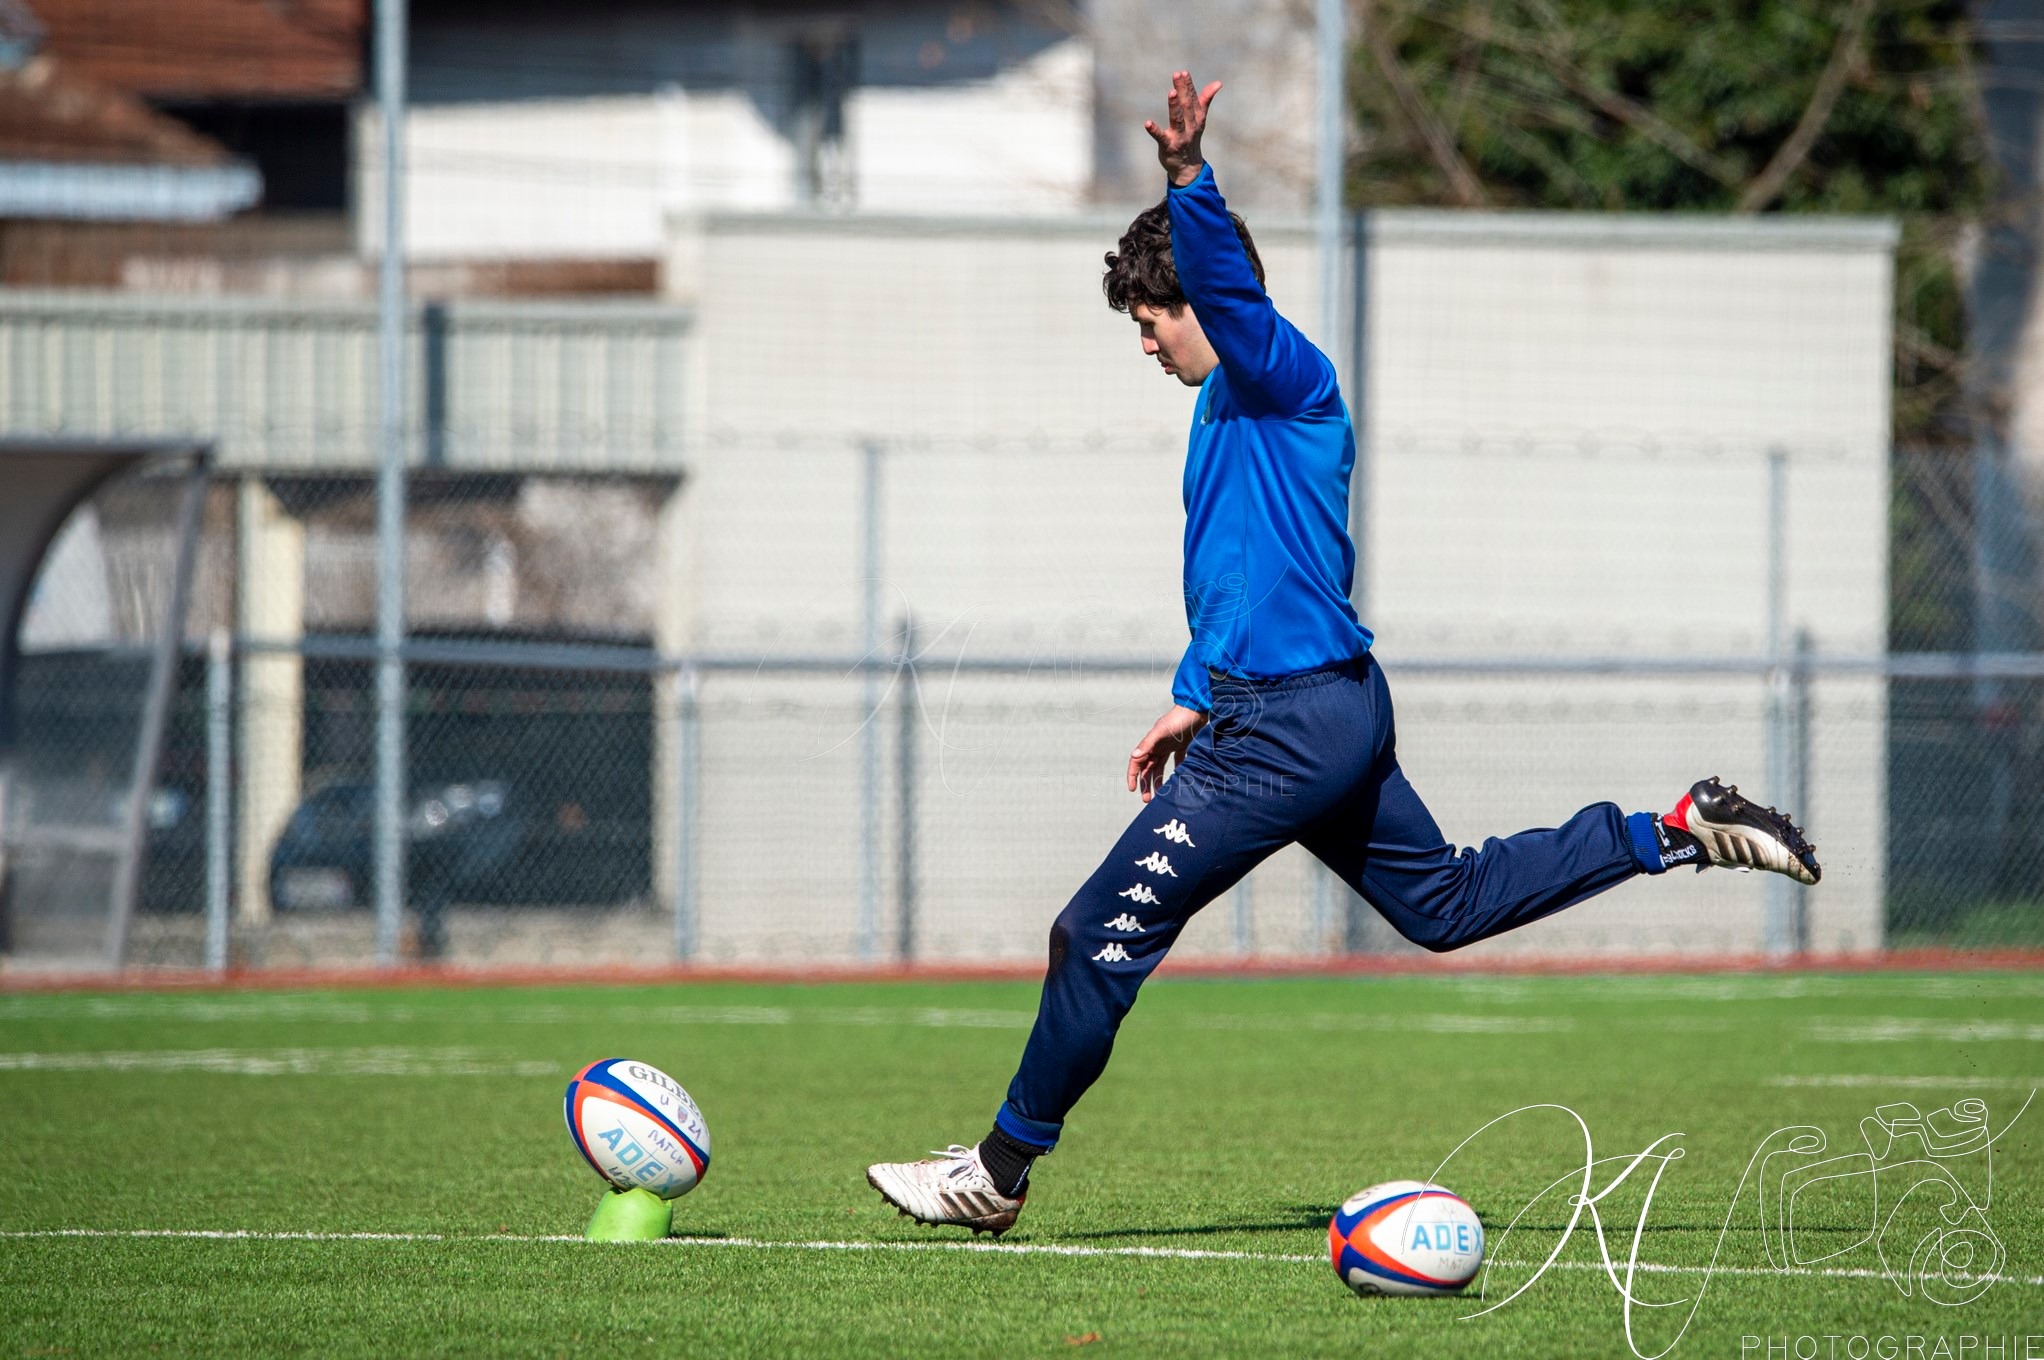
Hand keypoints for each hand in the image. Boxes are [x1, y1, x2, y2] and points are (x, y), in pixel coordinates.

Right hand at [1127, 704, 1208, 802]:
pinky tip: (1177, 780)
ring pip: (1159, 768)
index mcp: (1150, 744)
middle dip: (1145, 784)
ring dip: (1157, 781)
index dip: (1133, 776)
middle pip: (1147, 769)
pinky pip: (1176, 761)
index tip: (1132, 790)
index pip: (1137, 763)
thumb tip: (1134, 756)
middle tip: (1147, 799)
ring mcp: (1168, 746)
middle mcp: (1157, 747)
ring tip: (1160, 795)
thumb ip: (1148, 743)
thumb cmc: (1178, 719)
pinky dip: (1175, 771)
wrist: (1196, 709)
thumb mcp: (1161, 731)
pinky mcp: (1181, 746)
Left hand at [1145, 70, 1221, 187]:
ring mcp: (1180, 137)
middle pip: (1187, 106)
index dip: (1188, 86)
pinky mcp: (1168, 147)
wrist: (1188, 168)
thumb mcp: (1200, 119)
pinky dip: (1155, 130)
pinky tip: (1147, 123)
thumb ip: (1205, 100)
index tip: (1183, 73)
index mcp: (1197, 118)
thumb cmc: (1191, 138)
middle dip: (1183, 90)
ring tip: (1172, 93)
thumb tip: (1218, 83)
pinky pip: (1161, 138)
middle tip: (1177, 74)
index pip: (1194, 99)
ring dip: (1174, 106)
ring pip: (1177, 120)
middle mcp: (1190, 126)